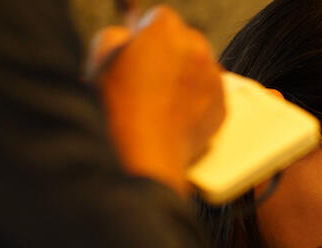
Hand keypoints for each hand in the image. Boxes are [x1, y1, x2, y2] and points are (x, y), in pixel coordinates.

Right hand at [90, 6, 225, 196]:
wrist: (145, 156)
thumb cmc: (118, 109)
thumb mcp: (99, 61)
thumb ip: (114, 36)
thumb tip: (126, 36)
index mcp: (164, 29)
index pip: (160, 17)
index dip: (148, 34)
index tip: (141, 51)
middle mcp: (196, 47)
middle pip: (185, 39)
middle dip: (170, 53)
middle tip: (149, 78)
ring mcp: (213, 77)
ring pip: (200, 66)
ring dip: (185, 75)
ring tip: (162, 101)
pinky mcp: (223, 104)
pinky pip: (211, 94)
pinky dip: (197, 100)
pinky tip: (175, 116)